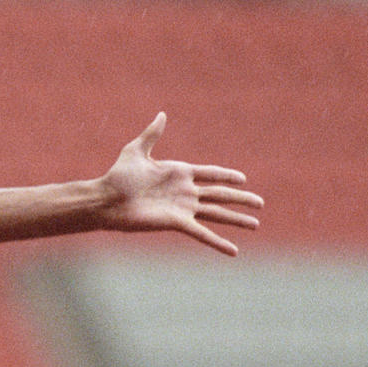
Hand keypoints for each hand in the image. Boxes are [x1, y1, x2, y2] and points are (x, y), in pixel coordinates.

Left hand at [101, 114, 262, 254]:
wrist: (107, 199)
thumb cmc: (117, 175)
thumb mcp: (136, 150)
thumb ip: (152, 134)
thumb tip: (162, 114)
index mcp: (179, 173)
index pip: (210, 174)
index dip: (227, 176)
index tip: (243, 179)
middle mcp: (185, 192)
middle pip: (220, 195)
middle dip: (240, 199)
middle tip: (260, 203)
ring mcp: (183, 209)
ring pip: (217, 214)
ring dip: (237, 219)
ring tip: (255, 224)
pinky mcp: (177, 223)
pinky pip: (203, 234)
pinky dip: (218, 243)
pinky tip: (234, 251)